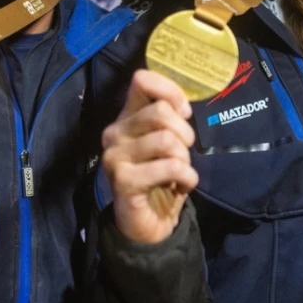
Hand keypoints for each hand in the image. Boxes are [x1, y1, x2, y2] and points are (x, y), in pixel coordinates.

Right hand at [101, 70, 198, 243]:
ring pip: (167, 140)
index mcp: (126, 117)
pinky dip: (187, 177)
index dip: (171, 91)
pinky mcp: (123, 180)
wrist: (148, 223)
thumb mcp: (167, 142)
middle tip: (183, 153)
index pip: (142, 79)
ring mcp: (115, 156)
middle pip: (161, 111)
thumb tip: (182, 107)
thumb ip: (170, 119)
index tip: (184, 114)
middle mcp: (115, 132)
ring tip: (180, 172)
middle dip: (184, 133)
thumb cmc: (160, 177)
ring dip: (185, 159)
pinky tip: (182, 186)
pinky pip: (169, 167)